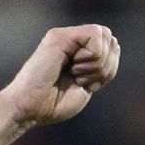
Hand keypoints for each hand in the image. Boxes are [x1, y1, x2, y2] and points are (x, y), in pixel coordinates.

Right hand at [0, 25, 120, 128]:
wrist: (29, 110)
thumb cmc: (53, 104)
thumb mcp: (88, 84)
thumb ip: (102, 65)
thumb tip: (115, 44)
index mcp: (77, 52)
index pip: (111, 46)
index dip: (109, 67)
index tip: (88, 85)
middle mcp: (71, 40)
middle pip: (111, 38)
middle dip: (106, 65)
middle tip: (83, 80)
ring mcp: (65, 37)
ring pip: (106, 35)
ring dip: (98, 63)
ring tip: (76, 76)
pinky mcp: (59, 37)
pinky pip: (95, 35)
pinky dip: (93, 57)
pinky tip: (74, 69)